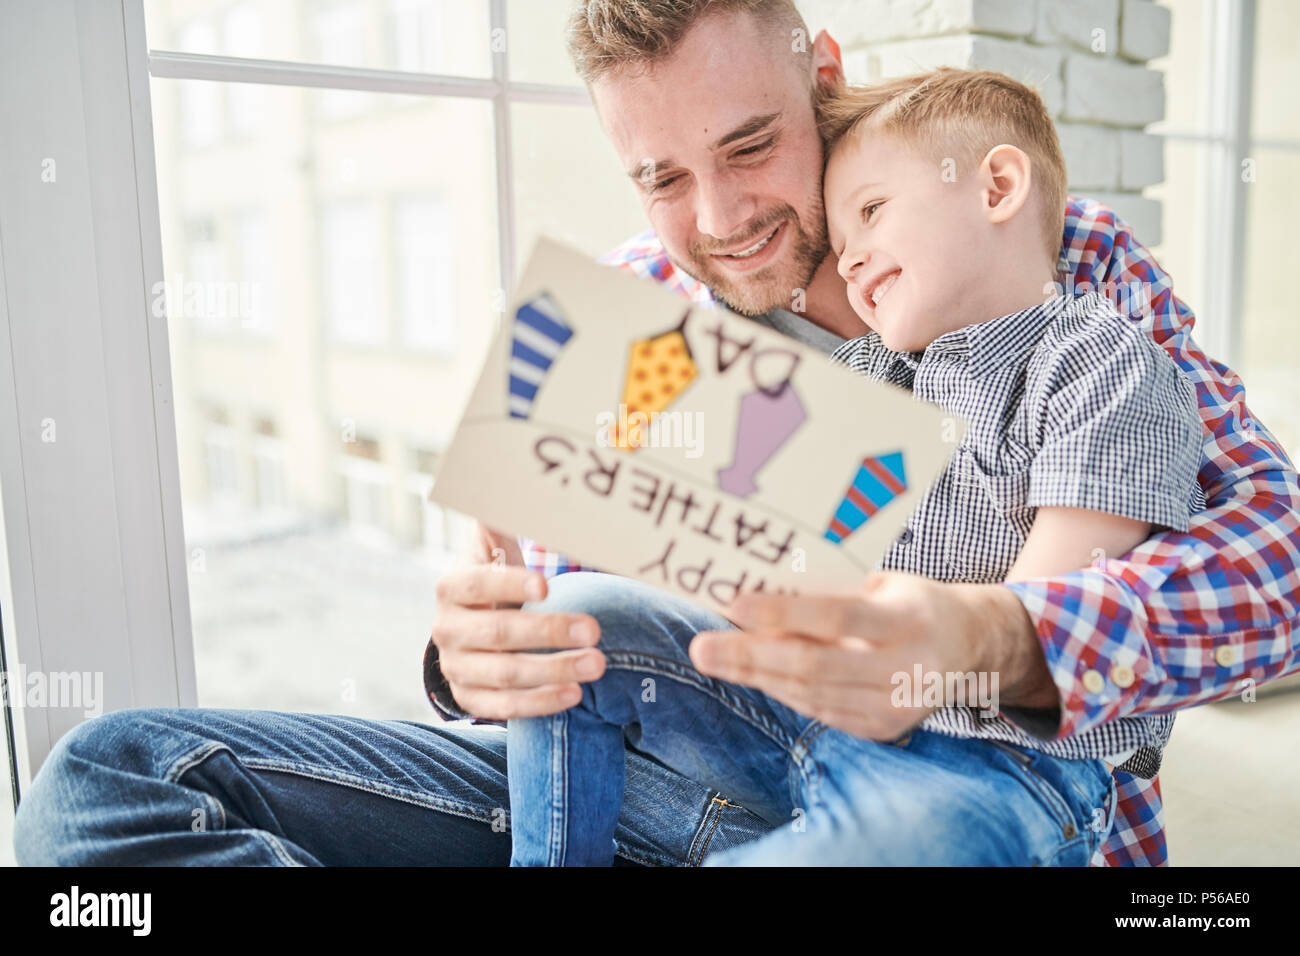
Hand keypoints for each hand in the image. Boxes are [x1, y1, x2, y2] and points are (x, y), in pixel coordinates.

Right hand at [429, 524, 604, 719]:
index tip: (547, 583)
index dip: (509, 584)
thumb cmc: (493, 581)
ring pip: (505, 675)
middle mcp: (447, 630)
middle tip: (594, 629)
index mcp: (452, 588)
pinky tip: (575, 694)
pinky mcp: (470, 699)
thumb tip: (517, 488)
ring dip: (554, 671)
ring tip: (597, 664)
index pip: (477, 585)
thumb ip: (499, 523)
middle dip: (548, 632)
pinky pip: (504, 708)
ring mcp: (458, 668)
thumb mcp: (491, 550)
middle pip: (498, 633)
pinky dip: (540, 703)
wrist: (468, 629)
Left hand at [688, 570, 1054, 740]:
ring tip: (715, 656)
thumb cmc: (911, 603)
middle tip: (702, 647)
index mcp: (909, 620)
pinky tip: (753, 673)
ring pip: (811, 694)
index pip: (837, 617)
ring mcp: (896, 707)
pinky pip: (820, 711)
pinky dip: (782, 691)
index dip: (782, 614)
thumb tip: (756, 594)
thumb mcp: (881, 583)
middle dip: (750, 657)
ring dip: (756, 676)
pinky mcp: (884, 729)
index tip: (733, 603)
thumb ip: (829, 593)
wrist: (969, 648)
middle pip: (815, 667)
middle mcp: (907, 669)